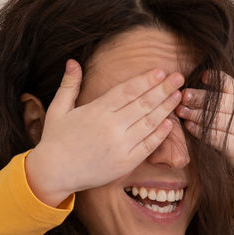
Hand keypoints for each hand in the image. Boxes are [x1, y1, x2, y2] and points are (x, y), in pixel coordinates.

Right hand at [25, 60, 184, 205]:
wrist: (54, 173)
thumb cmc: (55, 140)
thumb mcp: (58, 109)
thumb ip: (69, 84)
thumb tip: (72, 61)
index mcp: (96, 110)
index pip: (128, 90)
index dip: (146, 80)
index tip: (161, 71)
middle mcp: (111, 126)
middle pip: (143, 103)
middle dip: (163, 89)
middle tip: (179, 78)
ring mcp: (120, 146)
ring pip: (149, 123)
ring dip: (166, 108)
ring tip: (178, 96)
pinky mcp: (125, 163)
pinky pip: (148, 146)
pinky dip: (160, 134)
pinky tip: (170, 123)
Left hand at [177, 72, 233, 183]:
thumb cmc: (229, 123)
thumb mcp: (227, 106)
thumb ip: (212, 95)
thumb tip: (186, 85)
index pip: (229, 85)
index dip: (217, 79)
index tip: (203, 76)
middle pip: (219, 102)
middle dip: (199, 98)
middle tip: (183, 96)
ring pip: (214, 119)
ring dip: (195, 114)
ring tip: (180, 110)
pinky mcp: (232, 144)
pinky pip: (213, 135)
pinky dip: (199, 129)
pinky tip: (188, 125)